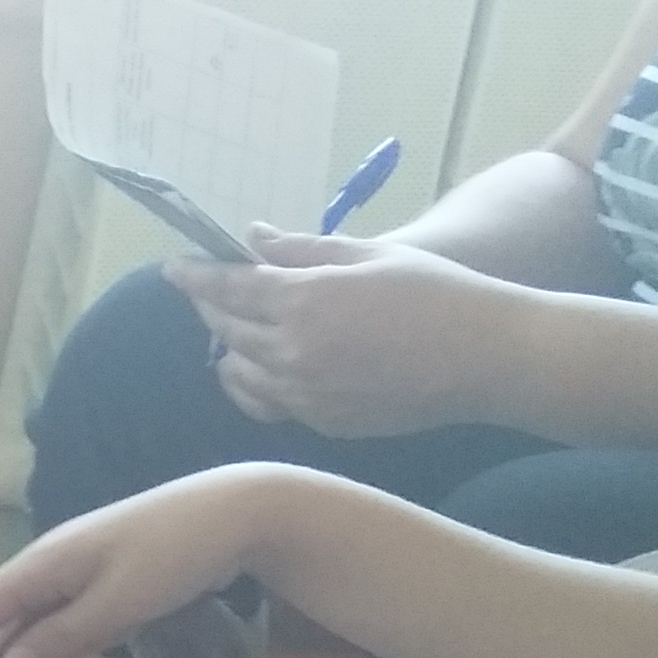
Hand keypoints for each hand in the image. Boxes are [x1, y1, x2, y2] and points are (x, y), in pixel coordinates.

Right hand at [0, 467, 273, 657]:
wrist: (237, 511)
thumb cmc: (175, 556)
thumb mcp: (119, 605)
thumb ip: (62, 636)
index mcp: (41, 563)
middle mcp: (48, 562)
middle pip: (1, 617)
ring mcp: (76, 565)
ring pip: (37, 618)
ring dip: (46, 652)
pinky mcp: (104, 570)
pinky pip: (69, 611)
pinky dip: (74, 637)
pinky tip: (104, 646)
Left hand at [168, 232, 539, 440]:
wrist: (485, 357)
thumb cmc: (435, 293)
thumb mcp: (368, 255)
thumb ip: (302, 249)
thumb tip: (254, 237)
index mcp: (305, 301)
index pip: (229, 287)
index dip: (196, 276)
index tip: (173, 267)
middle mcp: (294, 351)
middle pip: (227, 329)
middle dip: (210, 306)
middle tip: (205, 291)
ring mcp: (305, 393)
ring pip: (240, 372)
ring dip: (229, 348)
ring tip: (233, 330)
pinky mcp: (322, 421)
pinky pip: (269, 403)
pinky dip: (255, 383)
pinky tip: (260, 369)